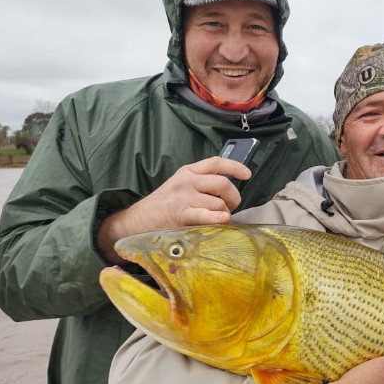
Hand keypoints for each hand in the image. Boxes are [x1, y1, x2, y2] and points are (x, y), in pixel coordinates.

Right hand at [97, 156, 250, 263]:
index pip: (216, 162)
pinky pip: (207, 215)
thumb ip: (201, 183)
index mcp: (188, 171)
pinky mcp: (181, 214)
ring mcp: (183, 197)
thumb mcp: (180, 186)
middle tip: (231, 206)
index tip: (247, 174)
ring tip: (219, 218)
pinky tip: (222, 221)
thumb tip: (229, 187)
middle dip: (234, 197)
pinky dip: (218, 219)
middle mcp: (186, 181)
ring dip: (225, 213)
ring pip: (219, 203)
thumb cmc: (163, 205)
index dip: (235, 167)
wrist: (136, 221)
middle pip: (223, 183)